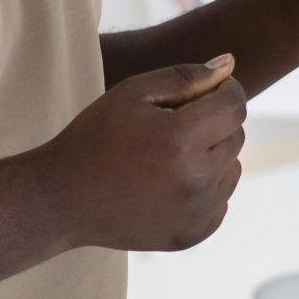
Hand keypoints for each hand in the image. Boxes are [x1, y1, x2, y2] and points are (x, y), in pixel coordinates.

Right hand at [42, 58, 246, 251]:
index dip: (226, 91)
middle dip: (214, 123)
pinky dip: (205, 188)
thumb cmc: (95, 137)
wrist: (63, 199)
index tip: (209, 90)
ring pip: (232, 168)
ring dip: (212, 156)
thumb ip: (185, 76)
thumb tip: (229, 64)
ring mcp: (196, 212)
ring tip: (169, 156)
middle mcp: (195, 179)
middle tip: (175, 124)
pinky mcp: (193, 234)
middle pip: (236, 136)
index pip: (235, 106)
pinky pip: (221, 200)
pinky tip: (168, 182)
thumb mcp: (132, 92)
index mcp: (180, 139)